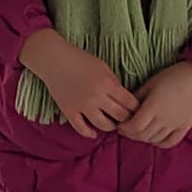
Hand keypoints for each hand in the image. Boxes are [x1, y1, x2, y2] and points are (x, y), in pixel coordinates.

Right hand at [20, 28, 137, 138]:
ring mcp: (82, 106)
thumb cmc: (80, 59)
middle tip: (128, 118)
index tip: (137, 109)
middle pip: (119, 116)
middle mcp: (96, 97)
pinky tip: (94, 133)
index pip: (129, 103)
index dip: (136, 108)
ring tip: (113, 124)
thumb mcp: (103, 66)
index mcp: (107, 84)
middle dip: (127, 118)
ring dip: (111, 126)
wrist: (54, 60)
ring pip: (103, 125)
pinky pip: (81, 128)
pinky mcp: (69, 111)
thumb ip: (114, 82)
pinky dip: (89, 133)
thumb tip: (122, 96)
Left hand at [117, 60, 191, 147]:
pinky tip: (154, 137)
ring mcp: (175, 125)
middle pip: (142, 135)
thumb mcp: (150, 83)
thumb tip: (125, 109)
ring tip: (139, 131)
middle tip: (126, 128)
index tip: (120, 124)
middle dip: (131, 134)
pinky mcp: (185, 127)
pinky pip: (169, 142)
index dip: (124, 128)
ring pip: (154, 140)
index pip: (134, 126)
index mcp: (153, 107)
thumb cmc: (172, 76)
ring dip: (143, 138)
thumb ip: (136, 98)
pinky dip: (159, 142)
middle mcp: (164, 119)